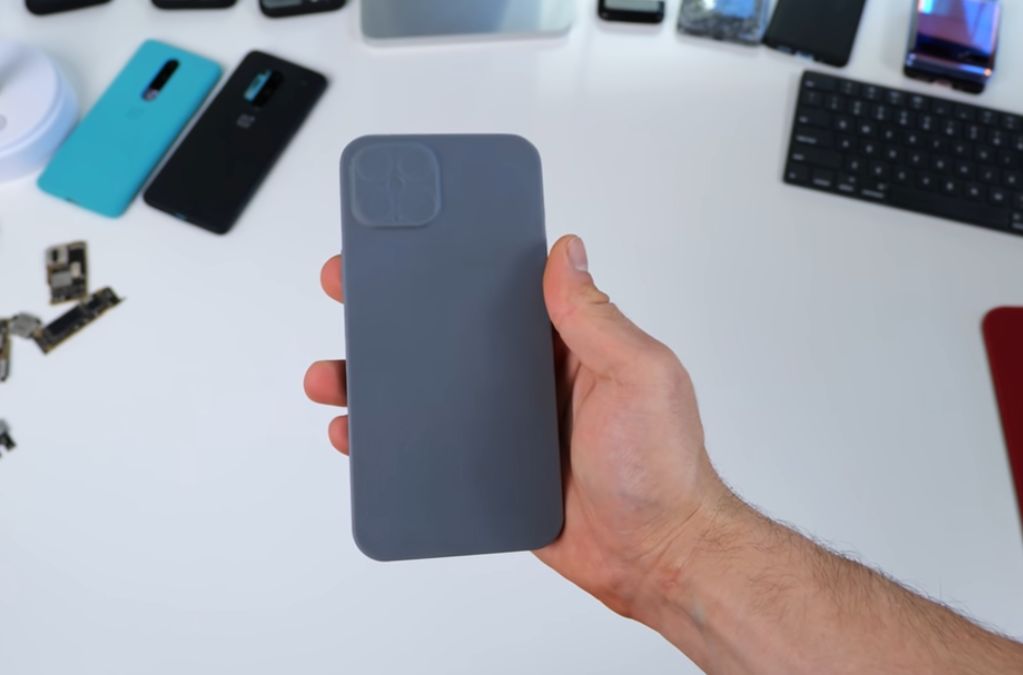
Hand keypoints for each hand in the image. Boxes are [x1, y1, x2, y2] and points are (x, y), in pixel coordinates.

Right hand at [304, 236, 726, 618]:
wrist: (654, 556)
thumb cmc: (661, 468)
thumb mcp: (637, 377)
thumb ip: (596, 318)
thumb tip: (565, 252)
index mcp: (566, 344)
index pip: (500, 289)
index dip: (454, 263)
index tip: (410, 243)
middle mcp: (532, 377)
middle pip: (450, 335)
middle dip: (396, 314)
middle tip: (350, 293)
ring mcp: (508, 424)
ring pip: (430, 392)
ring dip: (380, 380)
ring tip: (335, 375)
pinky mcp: (492, 469)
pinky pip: (431, 447)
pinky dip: (393, 440)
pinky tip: (360, 434)